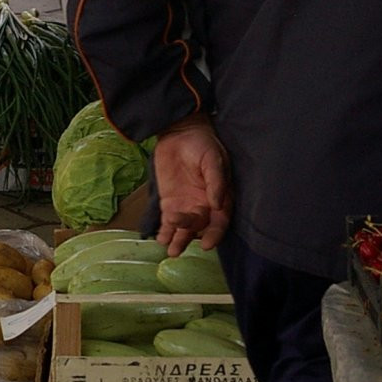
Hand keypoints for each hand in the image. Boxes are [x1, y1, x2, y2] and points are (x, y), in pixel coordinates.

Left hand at [153, 115, 230, 255]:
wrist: (180, 132)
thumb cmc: (203, 144)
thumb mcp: (212, 159)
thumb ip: (216, 181)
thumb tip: (217, 204)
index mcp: (220, 197)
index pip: (220, 221)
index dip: (215, 234)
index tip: (207, 244)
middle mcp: (204, 205)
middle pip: (198, 226)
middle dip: (189, 236)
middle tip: (178, 244)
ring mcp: (186, 205)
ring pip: (183, 227)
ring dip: (177, 239)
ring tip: (170, 250)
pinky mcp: (170, 202)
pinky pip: (168, 220)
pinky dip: (165, 231)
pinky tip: (160, 239)